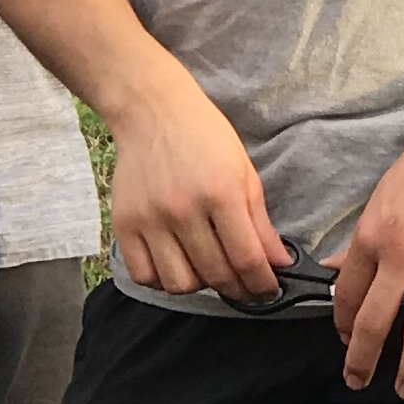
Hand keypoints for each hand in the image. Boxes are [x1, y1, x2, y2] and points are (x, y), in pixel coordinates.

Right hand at [105, 72, 286, 302]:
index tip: (269, 291)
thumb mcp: (244, 173)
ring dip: (200, 286)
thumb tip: (279, 264)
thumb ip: (261, 223)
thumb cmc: (205, 138)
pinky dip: (163, 280)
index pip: (247, 259)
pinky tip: (176, 265)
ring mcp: (151, 219)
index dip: (262, 284)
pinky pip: (144, 275)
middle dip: (238, 289)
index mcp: (221, 194)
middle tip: (245, 287)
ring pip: (179, 283)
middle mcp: (183, 210)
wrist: (152, 111)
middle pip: (215, 274)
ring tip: (208, 270)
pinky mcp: (124, 224)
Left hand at [332, 76, 403, 396]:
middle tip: (358, 382)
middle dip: (364, 359)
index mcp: (371, 235)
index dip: (342, 325)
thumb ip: (358, 241)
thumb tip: (329, 267)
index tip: (345, 343)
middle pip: (376, 320)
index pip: (346, 294)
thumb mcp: (381, 199)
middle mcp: (401, 253)